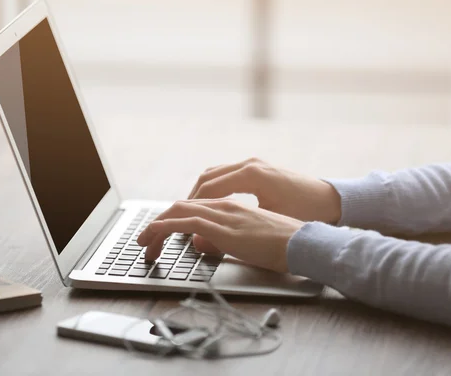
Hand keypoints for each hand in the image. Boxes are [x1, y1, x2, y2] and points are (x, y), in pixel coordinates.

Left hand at [137, 199, 303, 272]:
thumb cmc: (284, 245)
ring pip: (179, 211)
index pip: (192, 208)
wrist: (306, 243)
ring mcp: (224, 214)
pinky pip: (187, 222)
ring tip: (144, 243)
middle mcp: (225, 206)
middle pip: (180, 207)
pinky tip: (154, 236)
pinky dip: (165, 227)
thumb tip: (200, 244)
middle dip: (158, 223)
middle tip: (145, 241)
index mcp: (231, 207)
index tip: (158, 234)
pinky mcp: (225, 227)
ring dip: (156, 226)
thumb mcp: (246, 242)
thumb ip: (221, 240)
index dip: (171, 219)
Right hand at [188, 158, 340, 223]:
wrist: (331, 200)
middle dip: (190, 198)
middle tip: (178, 217)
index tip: (177, 220)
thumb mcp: (266, 225)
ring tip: (191, 211)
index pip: (208, 188)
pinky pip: (225, 174)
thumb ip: (232, 232)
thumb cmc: (304, 214)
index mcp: (251, 176)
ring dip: (200, 192)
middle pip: (206, 178)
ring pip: (214, 173)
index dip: (189, 206)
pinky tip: (212, 204)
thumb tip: (197, 240)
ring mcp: (254, 164)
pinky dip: (213, 187)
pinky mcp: (258, 167)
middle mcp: (250, 165)